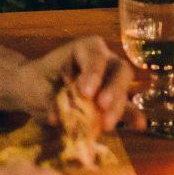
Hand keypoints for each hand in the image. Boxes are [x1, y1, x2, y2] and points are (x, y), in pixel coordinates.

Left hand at [6, 36, 137, 130]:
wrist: (34, 90)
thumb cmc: (36, 82)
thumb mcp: (39, 87)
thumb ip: (52, 100)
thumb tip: (58, 118)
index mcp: (86, 48)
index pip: (96, 58)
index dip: (94, 74)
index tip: (86, 93)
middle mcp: (105, 61)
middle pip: (119, 71)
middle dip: (113, 89)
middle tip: (102, 106)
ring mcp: (111, 81)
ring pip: (123, 90)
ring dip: (117, 108)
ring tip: (107, 126)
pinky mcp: (112, 101)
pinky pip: (126, 107)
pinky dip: (132, 116)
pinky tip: (139, 125)